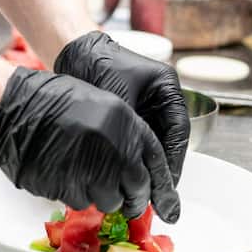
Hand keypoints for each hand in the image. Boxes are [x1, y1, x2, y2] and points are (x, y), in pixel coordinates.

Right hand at [0, 67, 179, 221]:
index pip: (156, 164)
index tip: (170, 207)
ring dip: (101, 196)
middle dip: (132, 199)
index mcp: (127, 124)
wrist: (17, 106)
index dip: (163, 188)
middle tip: (124, 199)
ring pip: (110, 201)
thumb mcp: (102, 106)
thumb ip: (124, 137)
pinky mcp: (70, 188)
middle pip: (137, 191)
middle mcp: (116, 148)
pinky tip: (64, 174)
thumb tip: (138, 171)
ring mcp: (93, 170)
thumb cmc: (56, 101)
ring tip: (82, 173)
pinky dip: (77, 195)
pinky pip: (82, 203)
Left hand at [54, 31, 189, 184]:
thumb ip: (129, 131)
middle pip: (169, 141)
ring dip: (149, 168)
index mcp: (167, 87)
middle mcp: (161, 99)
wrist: (72, 53)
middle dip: (163, 170)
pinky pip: (139, 143)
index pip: (179, 131)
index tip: (167, 183)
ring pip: (155, 145)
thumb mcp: (118, 100)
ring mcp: (147, 108)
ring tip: (143, 193)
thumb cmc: (97, 68)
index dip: (174, 160)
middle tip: (158, 198)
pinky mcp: (132, 116)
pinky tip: (129, 179)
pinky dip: (135, 160)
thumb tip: (135, 168)